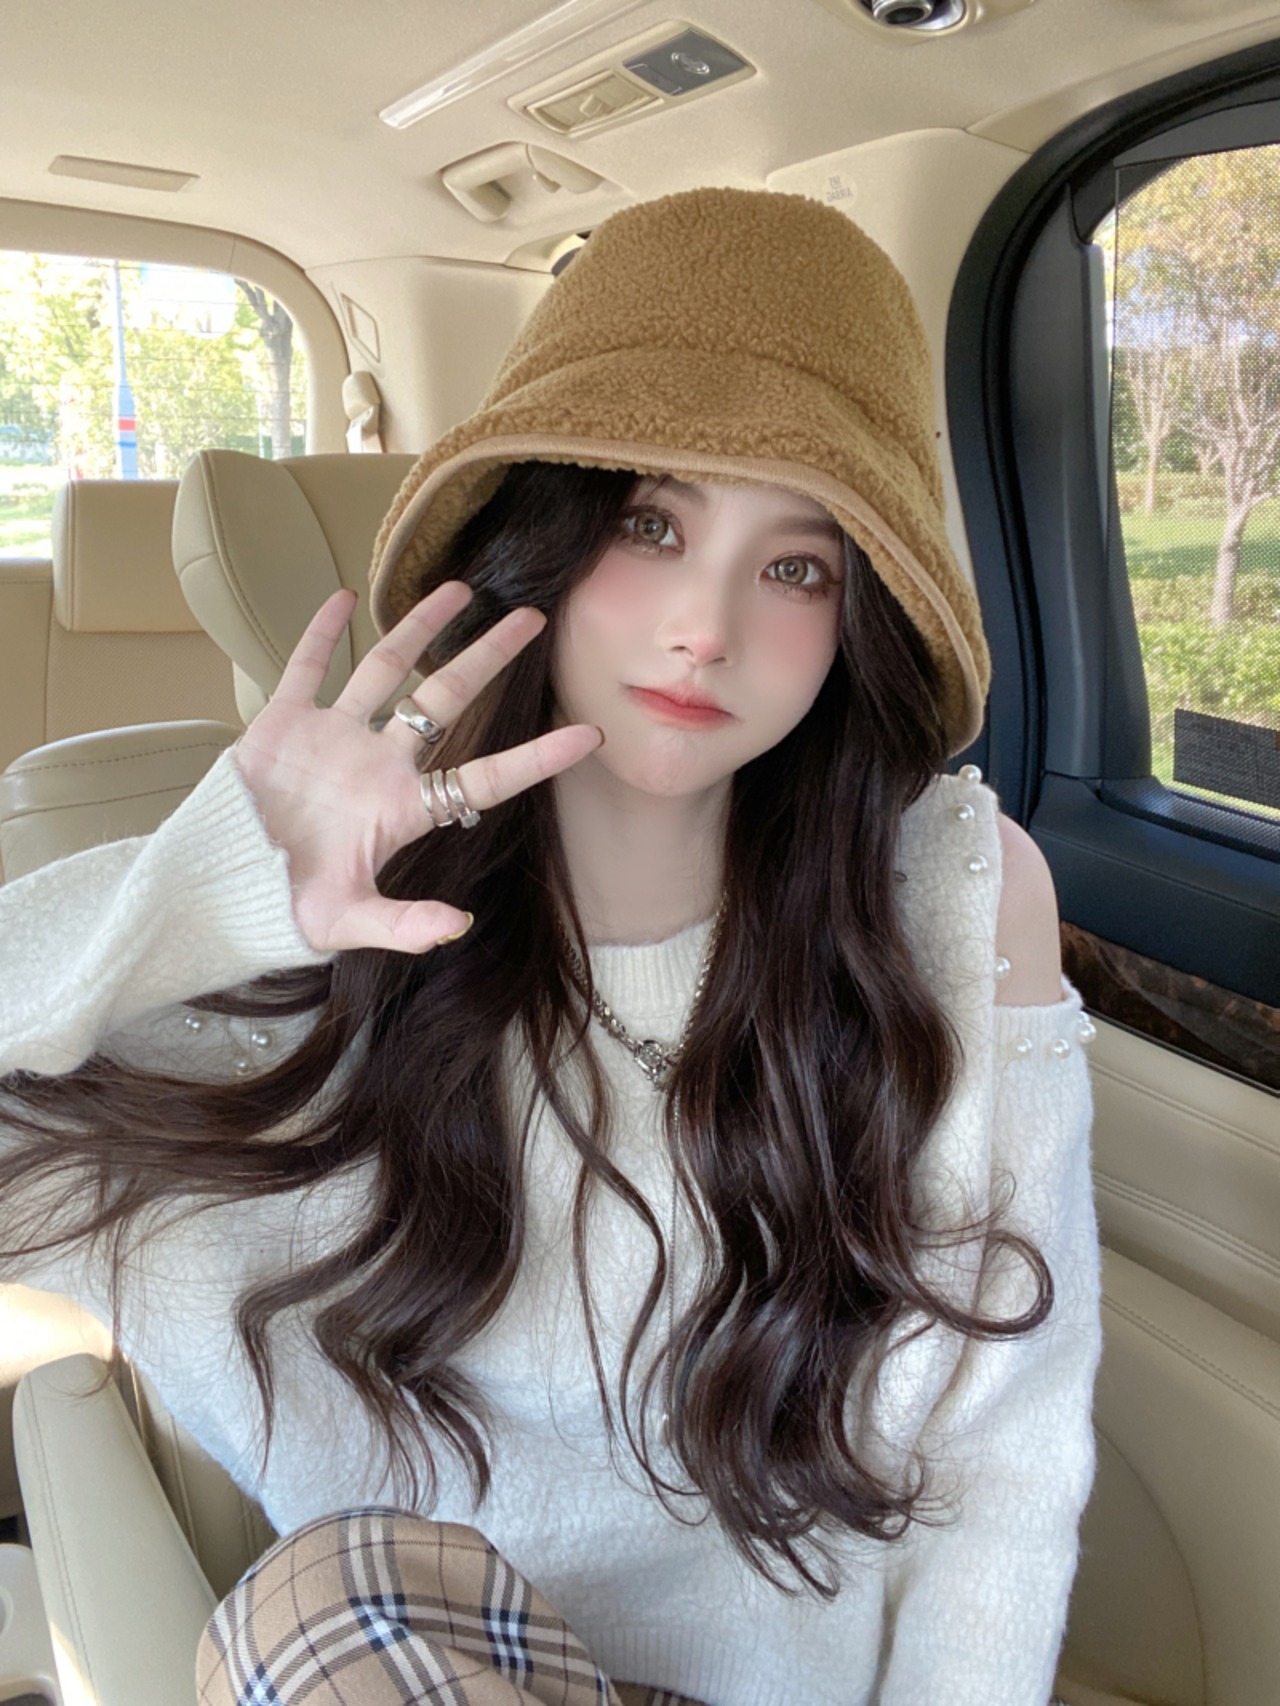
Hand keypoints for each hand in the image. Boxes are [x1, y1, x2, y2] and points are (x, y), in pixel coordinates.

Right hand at [232, 583, 600, 954]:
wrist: (217, 889)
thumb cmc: (284, 910)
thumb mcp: (345, 922)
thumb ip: (403, 924)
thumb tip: (458, 926)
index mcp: (403, 808)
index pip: (485, 775)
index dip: (536, 757)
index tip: (588, 735)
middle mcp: (379, 764)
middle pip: (446, 699)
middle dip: (488, 658)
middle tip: (532, 619)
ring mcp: (333, 738)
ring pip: (386, 669)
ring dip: (419, 628)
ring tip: (459, 588)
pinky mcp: (282, 725)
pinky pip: (307, 670)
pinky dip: (321, 635)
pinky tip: (341, 597)